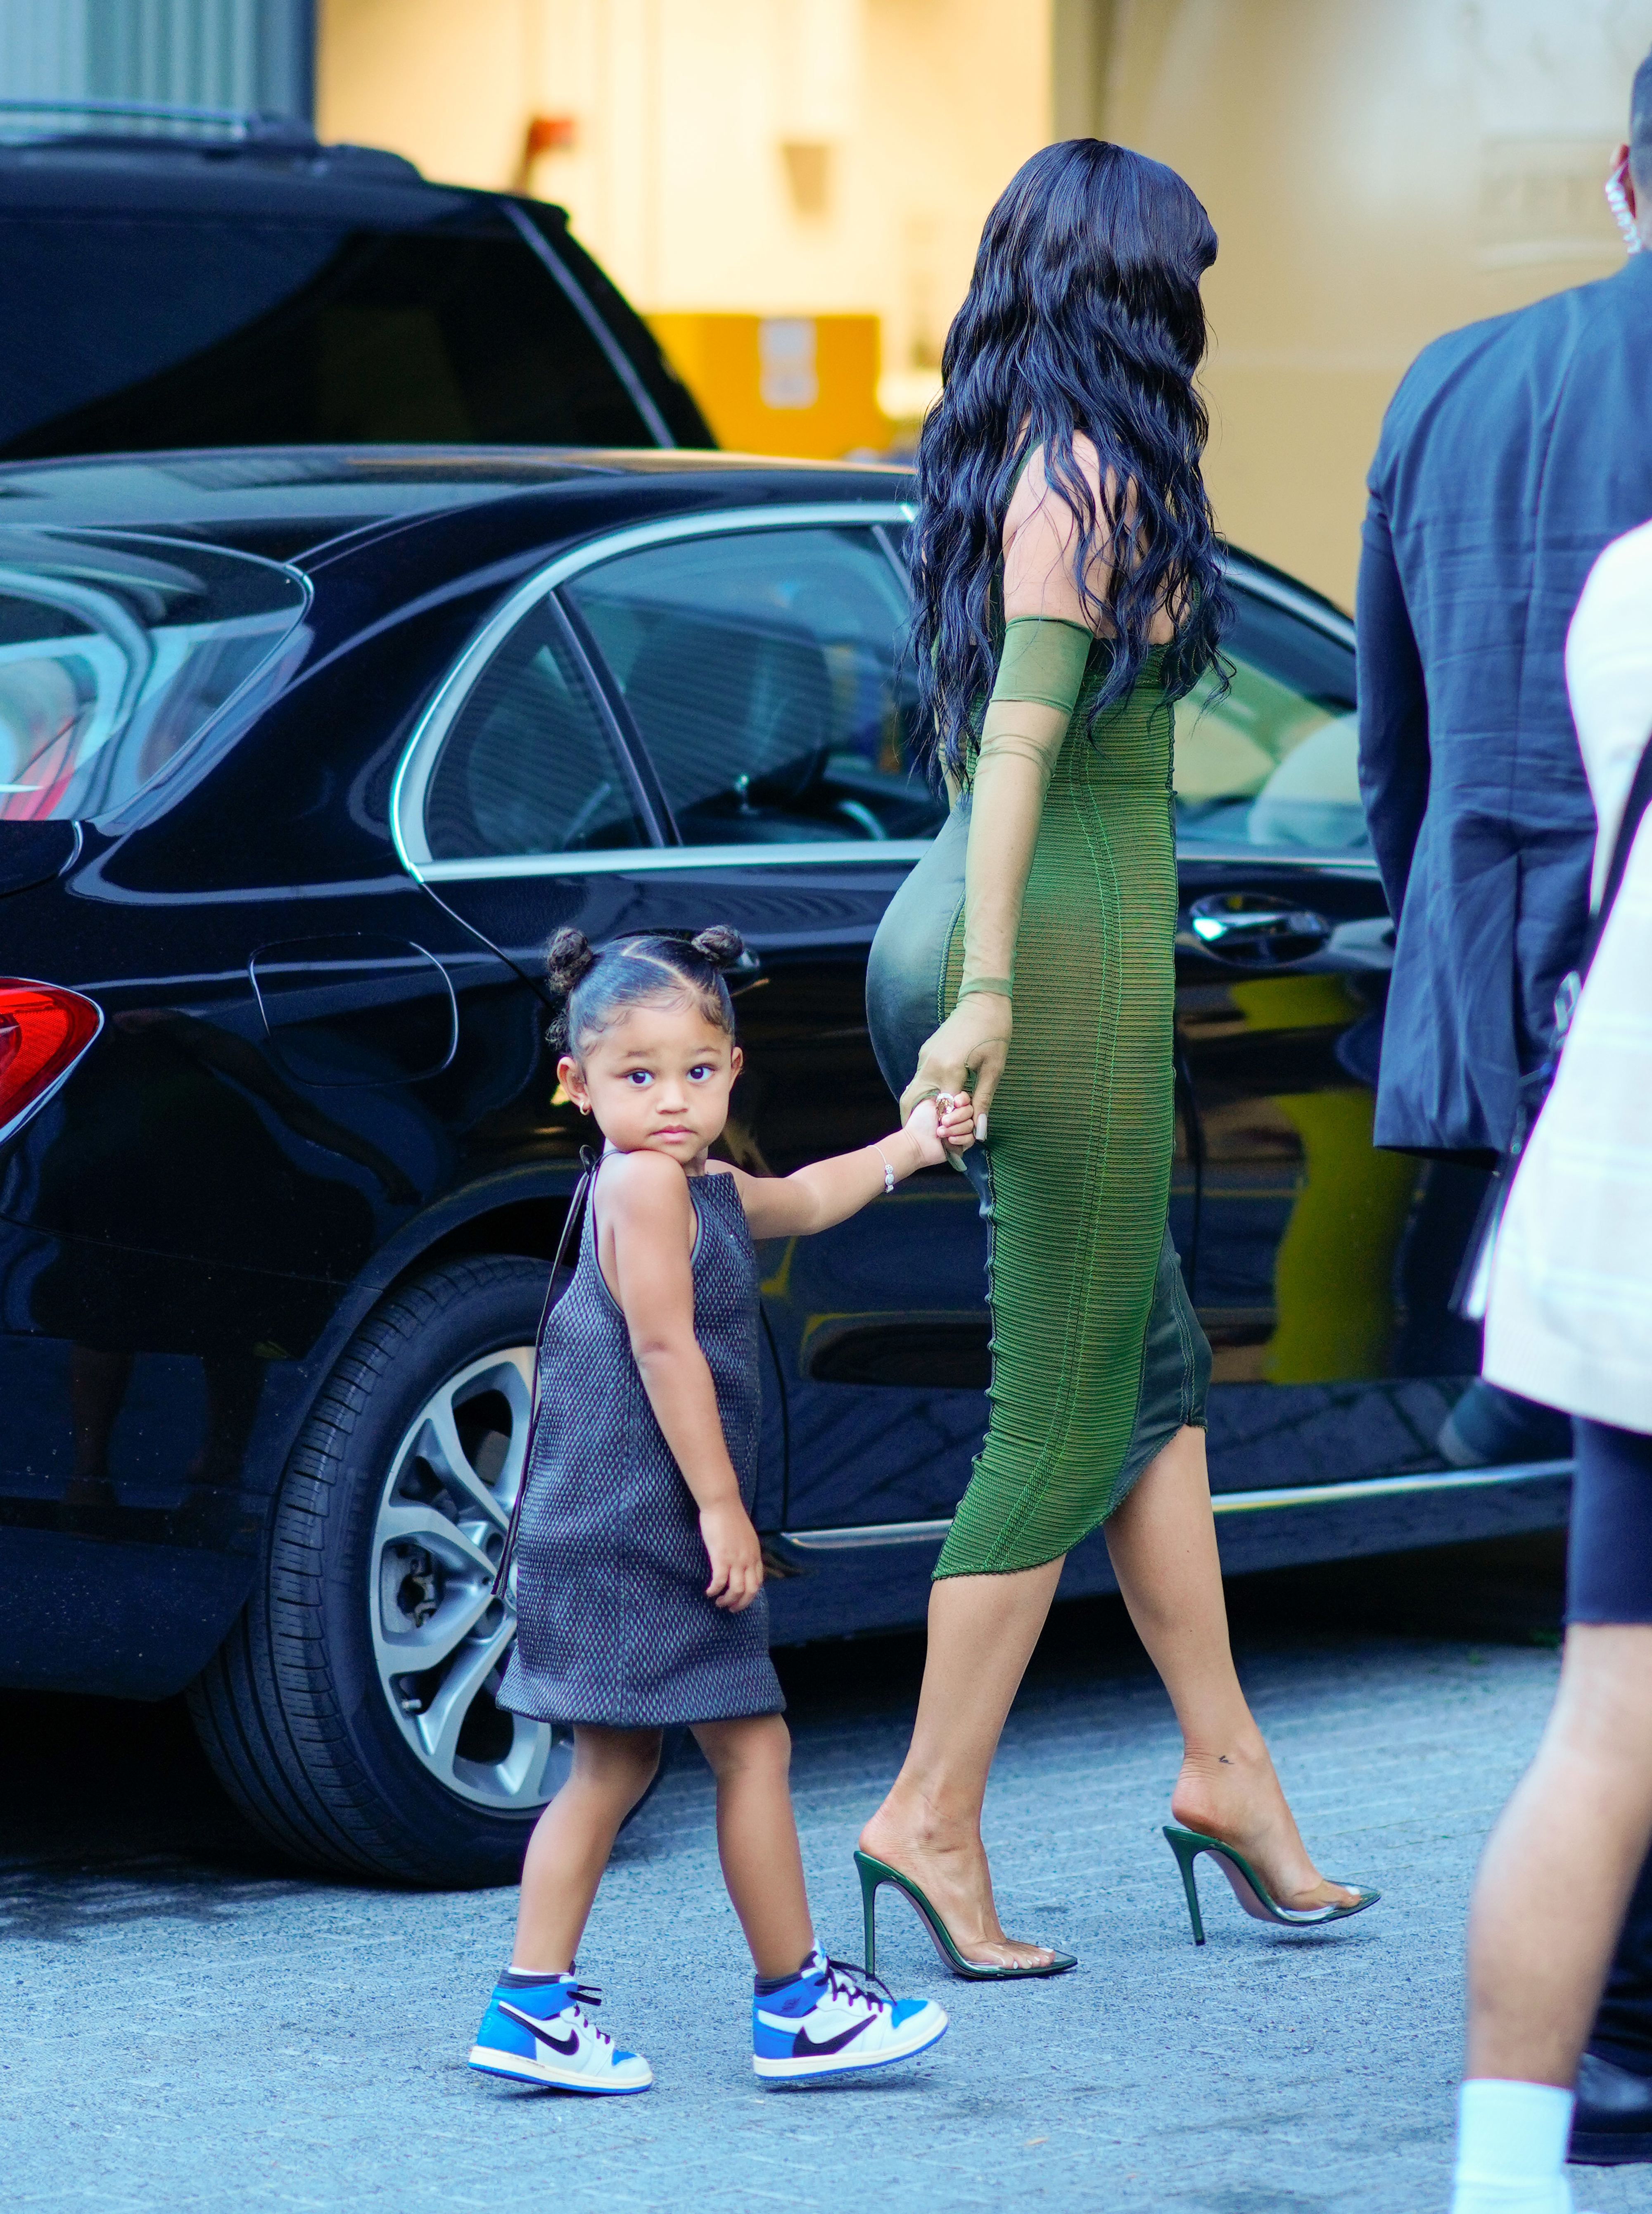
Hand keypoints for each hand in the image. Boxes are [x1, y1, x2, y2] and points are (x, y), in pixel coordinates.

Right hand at [700, 1499, 763, 1611]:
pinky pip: (719, 1582)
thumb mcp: (745, 1535)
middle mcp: (748, 1559)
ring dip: (727, 1600)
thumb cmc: (730, 1516)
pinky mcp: (721, 1557)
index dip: (750, 1594)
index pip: (758, 1581)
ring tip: (718, 1602)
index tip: (741, 1599)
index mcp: (755, 1554)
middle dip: (741, 1604)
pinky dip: (714, 1590)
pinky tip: (708, 1592)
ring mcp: (736, 1559)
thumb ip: (745, 1548)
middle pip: (750, 1591)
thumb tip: (740, 1558)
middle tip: (731, 1608)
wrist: (723, 1503)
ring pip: (736, 1590)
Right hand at [899, 993, 1011, 1137]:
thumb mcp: (994, 1069)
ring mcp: (925, 1057)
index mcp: (948, 1070)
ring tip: (937, 1124)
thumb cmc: (995, 1033)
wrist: (983, 1000)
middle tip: (929, 1140)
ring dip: (924, 1108)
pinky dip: (927, 1093)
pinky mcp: (926, 1052)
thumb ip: (983, 1100)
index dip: (947, 1128)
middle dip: (919, 1122)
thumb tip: (980, 1130)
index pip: (941, 1110)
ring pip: (916, 1090)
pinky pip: (921, 1078)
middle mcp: (930, 1064)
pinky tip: (940, 1102)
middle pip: (914, 1102)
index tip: (953, 1144)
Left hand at [903, 1092, 975, 1166]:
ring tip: (939, 1132)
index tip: (955, 1103)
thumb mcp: (930, 1103)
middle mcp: (958, 1116)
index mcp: (951, 1104)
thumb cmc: (920, 1122)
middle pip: (970, 1111)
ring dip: (954, 1129)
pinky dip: (960, 1138)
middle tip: (943, 1121)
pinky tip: (949, 1140)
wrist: (915, 1142)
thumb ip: (946, 1096)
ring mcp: (961, 1129)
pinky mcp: (963, 1143)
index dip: (963, 1100)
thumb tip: (958, 1094)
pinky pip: (970, 1139)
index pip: (966, 1098)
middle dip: (956, 1116)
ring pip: (970, 1125)